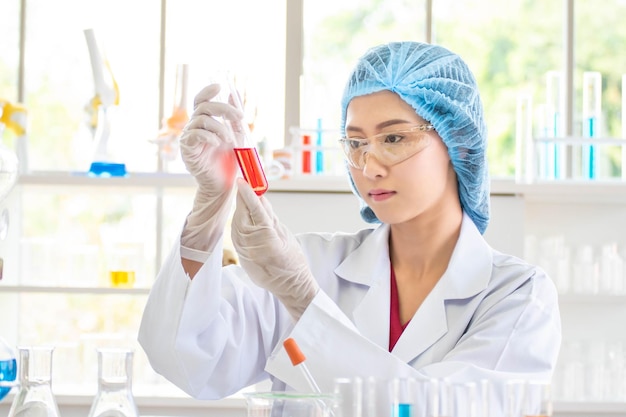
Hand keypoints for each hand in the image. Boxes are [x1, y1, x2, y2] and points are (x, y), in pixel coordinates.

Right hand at [180, 83, 241, 191]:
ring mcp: (189, 137)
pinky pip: (194, 135)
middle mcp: (195, 127)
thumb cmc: (229, 161)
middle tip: (239, 117)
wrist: (224, 184)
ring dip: (219, 127)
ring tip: (230, 140)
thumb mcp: (237, 135)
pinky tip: (218, 143)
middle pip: (203, 106)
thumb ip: (234, 118)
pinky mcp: (187, 149)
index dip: (207, 91)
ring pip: (201, 120)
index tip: (219, 86)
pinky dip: (208, 136)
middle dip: (223, 108)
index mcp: (205, 122)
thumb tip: (233, 93)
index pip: (201, 101)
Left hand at [231, 178, 319, 319]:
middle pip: (242, 214)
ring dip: (241, 210)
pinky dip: (240, 222)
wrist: (290, 287)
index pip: (255, 210)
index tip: (243, 180)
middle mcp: (252, 245)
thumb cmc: (293, 261)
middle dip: (243, 199)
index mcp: (267, 239)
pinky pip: (237, 233)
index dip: (248, 193)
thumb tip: (260, 198)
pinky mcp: (241, 256)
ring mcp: (244, 252)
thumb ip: (270, 216)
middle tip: (245, 184)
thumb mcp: (285, 234)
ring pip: (237, 222)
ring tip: (248, 199)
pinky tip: (245, 216)